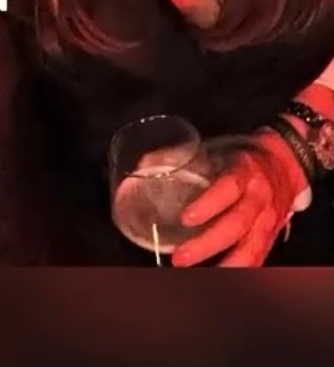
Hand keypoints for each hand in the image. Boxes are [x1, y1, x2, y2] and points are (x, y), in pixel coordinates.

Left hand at [171, 133, 305, 266]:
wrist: (285, 164)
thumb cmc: (243, 157)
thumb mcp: (219, 150)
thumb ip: (184, 158)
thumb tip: (143, 166)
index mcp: (245, 172)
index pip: (228, 188)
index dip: (208, 204)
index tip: (186, 218)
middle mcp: (259, 198)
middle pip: (237, 225)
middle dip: (208, 244)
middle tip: (180, 257)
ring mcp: (269, 221)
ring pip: (251, 249)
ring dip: (225, 266)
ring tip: (198, 276)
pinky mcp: (271, 237)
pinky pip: (258, 259)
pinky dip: (240, 271)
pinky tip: (220, 278)